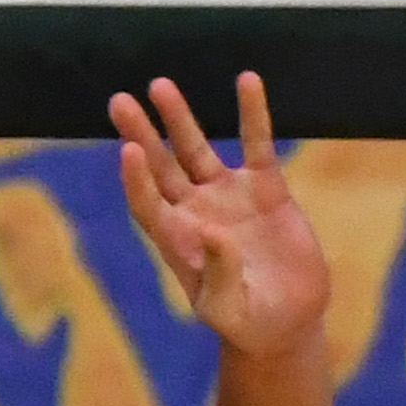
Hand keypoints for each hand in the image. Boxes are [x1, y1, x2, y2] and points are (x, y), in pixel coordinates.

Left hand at [114, 72, 327, 358]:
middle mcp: (196, 212)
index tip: (128, 150)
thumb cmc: (249, 323)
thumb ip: (221, 275)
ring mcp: (228, 197)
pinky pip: (258, 144)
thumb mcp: (232, 309)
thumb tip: (212, 233)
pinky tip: (248, 81)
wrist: (286, 322)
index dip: (136, 180)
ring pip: (197, 149)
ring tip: (160, 85)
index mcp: (179, 242)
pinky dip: (253, 114)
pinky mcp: (265, 189)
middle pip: (161, 166)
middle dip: (141, 134)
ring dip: (179, 118)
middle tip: (119, 101)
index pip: (148, 204)